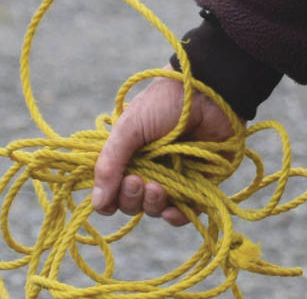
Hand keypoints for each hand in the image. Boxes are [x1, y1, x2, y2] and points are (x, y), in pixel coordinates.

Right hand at [90, 75, 234, 226]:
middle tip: (137, 181)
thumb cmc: (165, 103)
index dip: (111, 197)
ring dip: (152, 205)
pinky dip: (178, 216)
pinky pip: (187, 211)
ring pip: (157, 209)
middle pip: (133, 203)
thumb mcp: (129, 128)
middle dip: (132, 198)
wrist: (209, 91)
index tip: (116, 186)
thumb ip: (110, 163)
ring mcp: (176, 176)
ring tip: (156, 187)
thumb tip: (97, 202)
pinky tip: (173, 211)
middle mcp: (151, 170)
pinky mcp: (202, 181)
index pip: (113, 191)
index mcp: (130, 157)